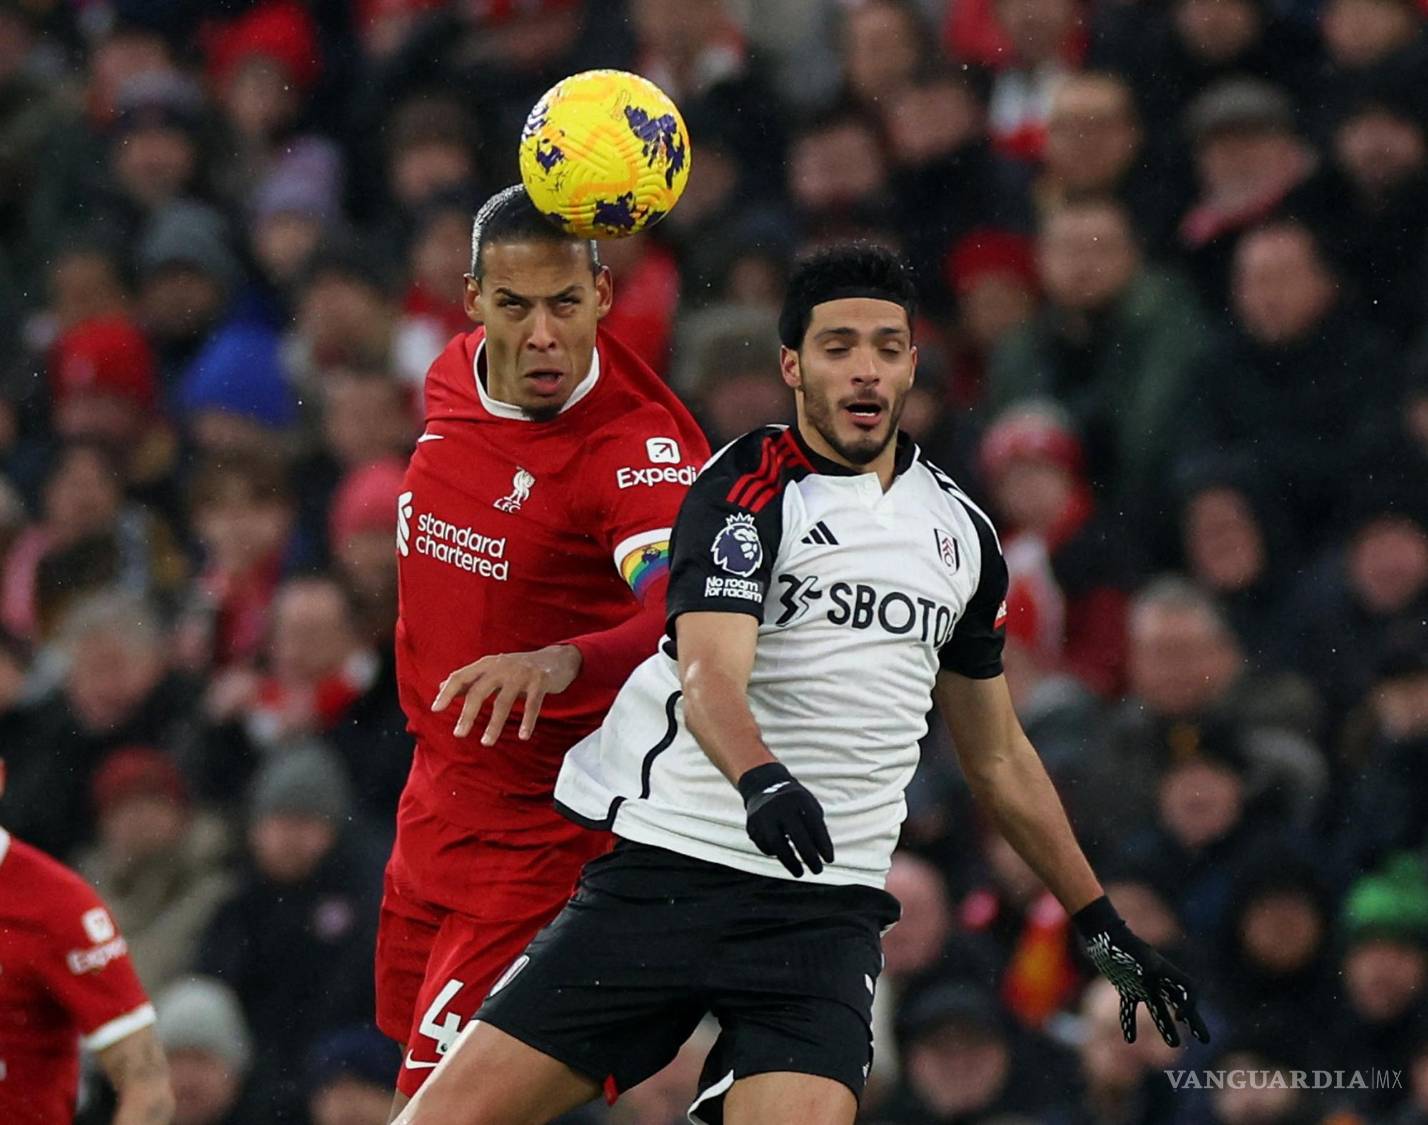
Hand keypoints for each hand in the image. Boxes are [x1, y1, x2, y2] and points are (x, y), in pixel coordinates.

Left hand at [431, 644, 581, 744]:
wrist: (557, 659)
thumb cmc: (520, 668)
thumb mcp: (493, 669)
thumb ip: (469, 678)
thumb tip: (441, 686)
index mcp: (487, 664)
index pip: (461, 676)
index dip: (447, 692)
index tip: (435, 709)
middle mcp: (501, 666)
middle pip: (478, 691)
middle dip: (467, 714)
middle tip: (458, 734)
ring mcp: (521, 674)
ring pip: (503, 701)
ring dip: (494, 724)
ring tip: (486, 742)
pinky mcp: (540, 682)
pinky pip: (533, 704)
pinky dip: (527, 721)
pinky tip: (523, 736)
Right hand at [736, 762, 833, 877]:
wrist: (763, 786)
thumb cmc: (795, 803)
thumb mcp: (809, 806)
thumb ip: (817, 827)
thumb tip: (825, 856)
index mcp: (799, 799)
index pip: (814, 824)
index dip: (823, 844)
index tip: (829, 860)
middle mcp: (780, 806)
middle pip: (797, 835)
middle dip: (809, 856)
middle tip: (818, 870)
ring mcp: (764, 815)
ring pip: (776, 844)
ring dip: (790, 862)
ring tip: (800, 872)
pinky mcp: (752, 825)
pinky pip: (765, 845)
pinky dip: (776, 853)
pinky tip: (783, 854)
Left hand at [1073, 896, 1209, 1047]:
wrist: (1102, 934)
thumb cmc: (1120, 942)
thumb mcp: (1134, 953)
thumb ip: (1143, 964)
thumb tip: (1147, 974)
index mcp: (1164, 971)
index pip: (1189, 989)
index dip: (1190, 1005)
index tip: (1179, 1018)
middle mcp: (1157, 979)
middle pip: (1180, 1002)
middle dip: (1193, 1021)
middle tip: (1205, 1040)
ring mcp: (1142, 984)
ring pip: (1158, 1009)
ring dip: (1165, 1027)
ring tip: (1174, 1044)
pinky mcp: (1126, 987)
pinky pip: (1130, 1009)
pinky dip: (1130, 1022)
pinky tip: (1129, 1039)